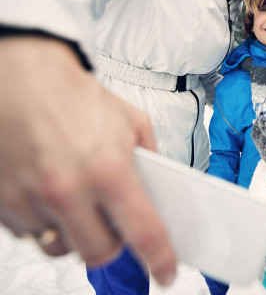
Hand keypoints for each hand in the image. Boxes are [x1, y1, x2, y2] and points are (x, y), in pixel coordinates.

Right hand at [0, 36, 176, 284]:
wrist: (20, 77)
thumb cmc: (72, 95)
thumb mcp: (130, 121)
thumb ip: (150, 157)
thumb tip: (157, 185)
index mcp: (108, 170)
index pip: (143, 233)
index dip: (160, 260)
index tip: (165, 272)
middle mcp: (67, 191)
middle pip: (99, 253)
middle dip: (113, 245)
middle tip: (116, 226)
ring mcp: (30, 199)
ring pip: (61, 246)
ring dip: (76, 234)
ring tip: (80, 204)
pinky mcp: (3, 202)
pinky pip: (30, 232)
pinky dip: (44, 222)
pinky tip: (51, 194)